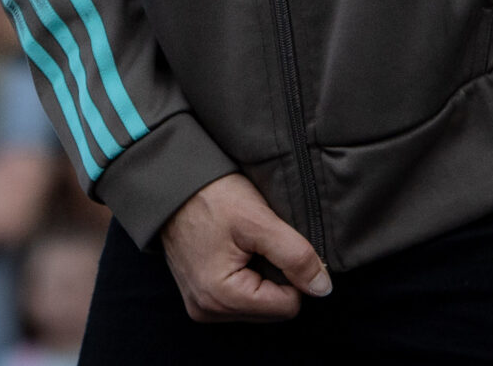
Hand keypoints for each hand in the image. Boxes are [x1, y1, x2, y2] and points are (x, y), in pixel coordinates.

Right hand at [158, 171, 330, 322]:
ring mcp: (200, 306)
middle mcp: (208, 311)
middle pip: (272, 308)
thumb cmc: (210, 196)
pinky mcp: (198, 297)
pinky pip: (239, 298)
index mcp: (221, 298)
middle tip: (256, 241)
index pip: (288, 305)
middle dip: (274, 276)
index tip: (274, 242)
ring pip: (258, 304)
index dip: (292, 272)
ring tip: (243, 244)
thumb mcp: (258, 220)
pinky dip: (245, 276)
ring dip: (260, 275)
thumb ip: (295, 255)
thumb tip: (323, 288)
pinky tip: (234, 250)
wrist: (169, 181)